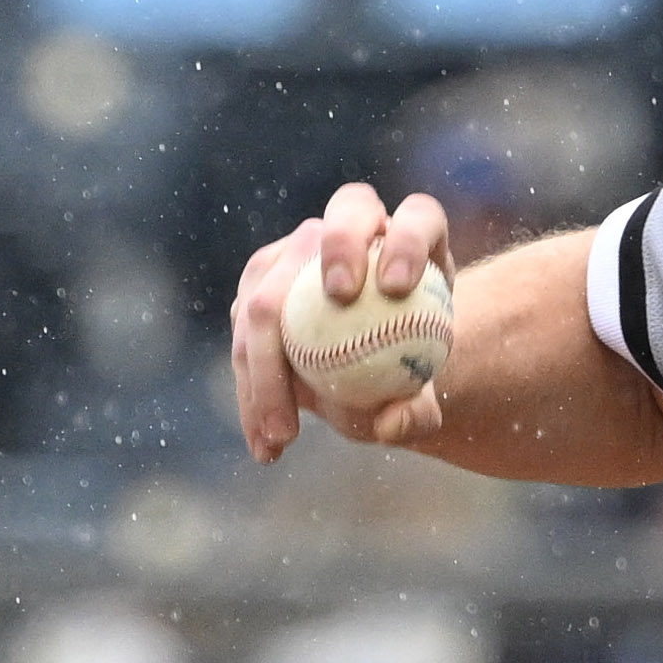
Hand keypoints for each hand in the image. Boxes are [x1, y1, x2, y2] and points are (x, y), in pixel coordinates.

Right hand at [231, 181, 456, 461]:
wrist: (373, 372)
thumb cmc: (408, 374)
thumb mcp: (421, 400)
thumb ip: (417, 411)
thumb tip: (392, 424)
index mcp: (410, 238)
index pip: (415, 218)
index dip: (405, 243)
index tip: (396, 290)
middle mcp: (350, 228)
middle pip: (333, 228)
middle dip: (327, 272)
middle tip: (326, 346)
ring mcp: (294, 254)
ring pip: (267, 293)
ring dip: (265, 371)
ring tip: (283, 435)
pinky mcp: (258, 284)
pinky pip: (242, 339)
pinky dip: (252, 397)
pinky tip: (267, 444)